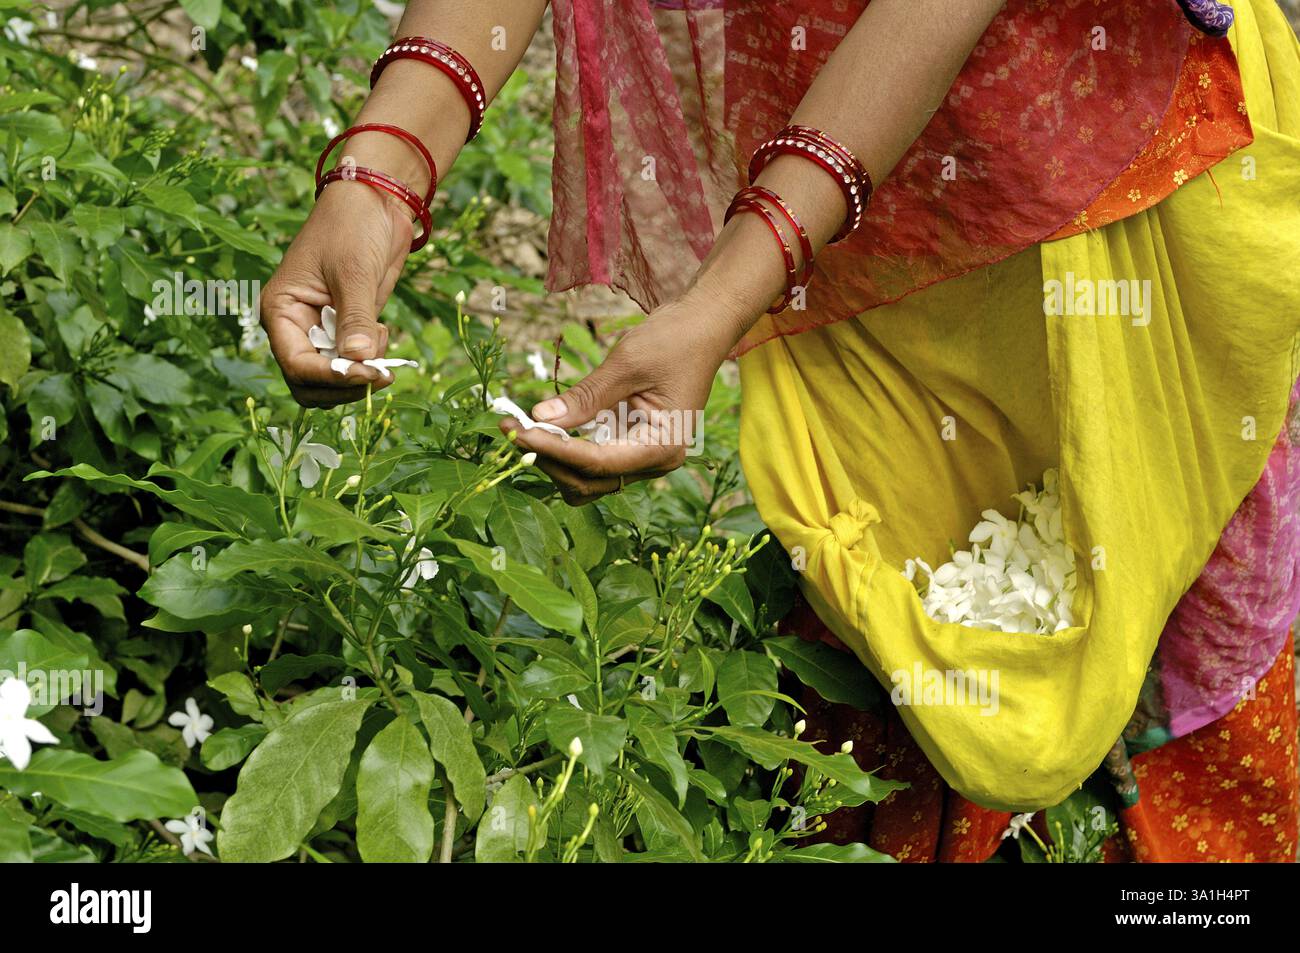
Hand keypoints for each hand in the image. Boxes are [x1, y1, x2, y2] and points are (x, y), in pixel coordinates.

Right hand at [261, 181, 411, 406]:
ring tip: (382, 341)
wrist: (375, 203)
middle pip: (310, 384)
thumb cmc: (352, 226)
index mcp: (281, 311)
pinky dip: (370, 361)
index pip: (297, 366)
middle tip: (381, 372)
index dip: (331, 377)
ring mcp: (321, 331)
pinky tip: (383, 332)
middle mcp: (295, 327)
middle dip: (345, 384)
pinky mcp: (347, 329)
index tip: (366, 374)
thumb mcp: (353, 271)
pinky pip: (354, 363)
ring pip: (333, 380)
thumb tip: (358, 359)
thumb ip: (355, 318)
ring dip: (360, 374)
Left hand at [502, 296, 738, 504]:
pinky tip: (542, 425)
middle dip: (548, 458)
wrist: (703, 326)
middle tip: (511, 426)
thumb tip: (540, 418)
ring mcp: (643, 456)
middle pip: (589, 481)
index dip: (553, 449)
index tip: (516, 430)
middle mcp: (655, 461)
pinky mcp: (631, 444)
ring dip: (554, 459)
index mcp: (663, 447)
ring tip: (523, 427)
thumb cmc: (674, 340)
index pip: (597, 462)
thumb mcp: (626, 364)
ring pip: (587, 478)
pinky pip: (591, 460)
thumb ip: (585, 397)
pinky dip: (565, 448)